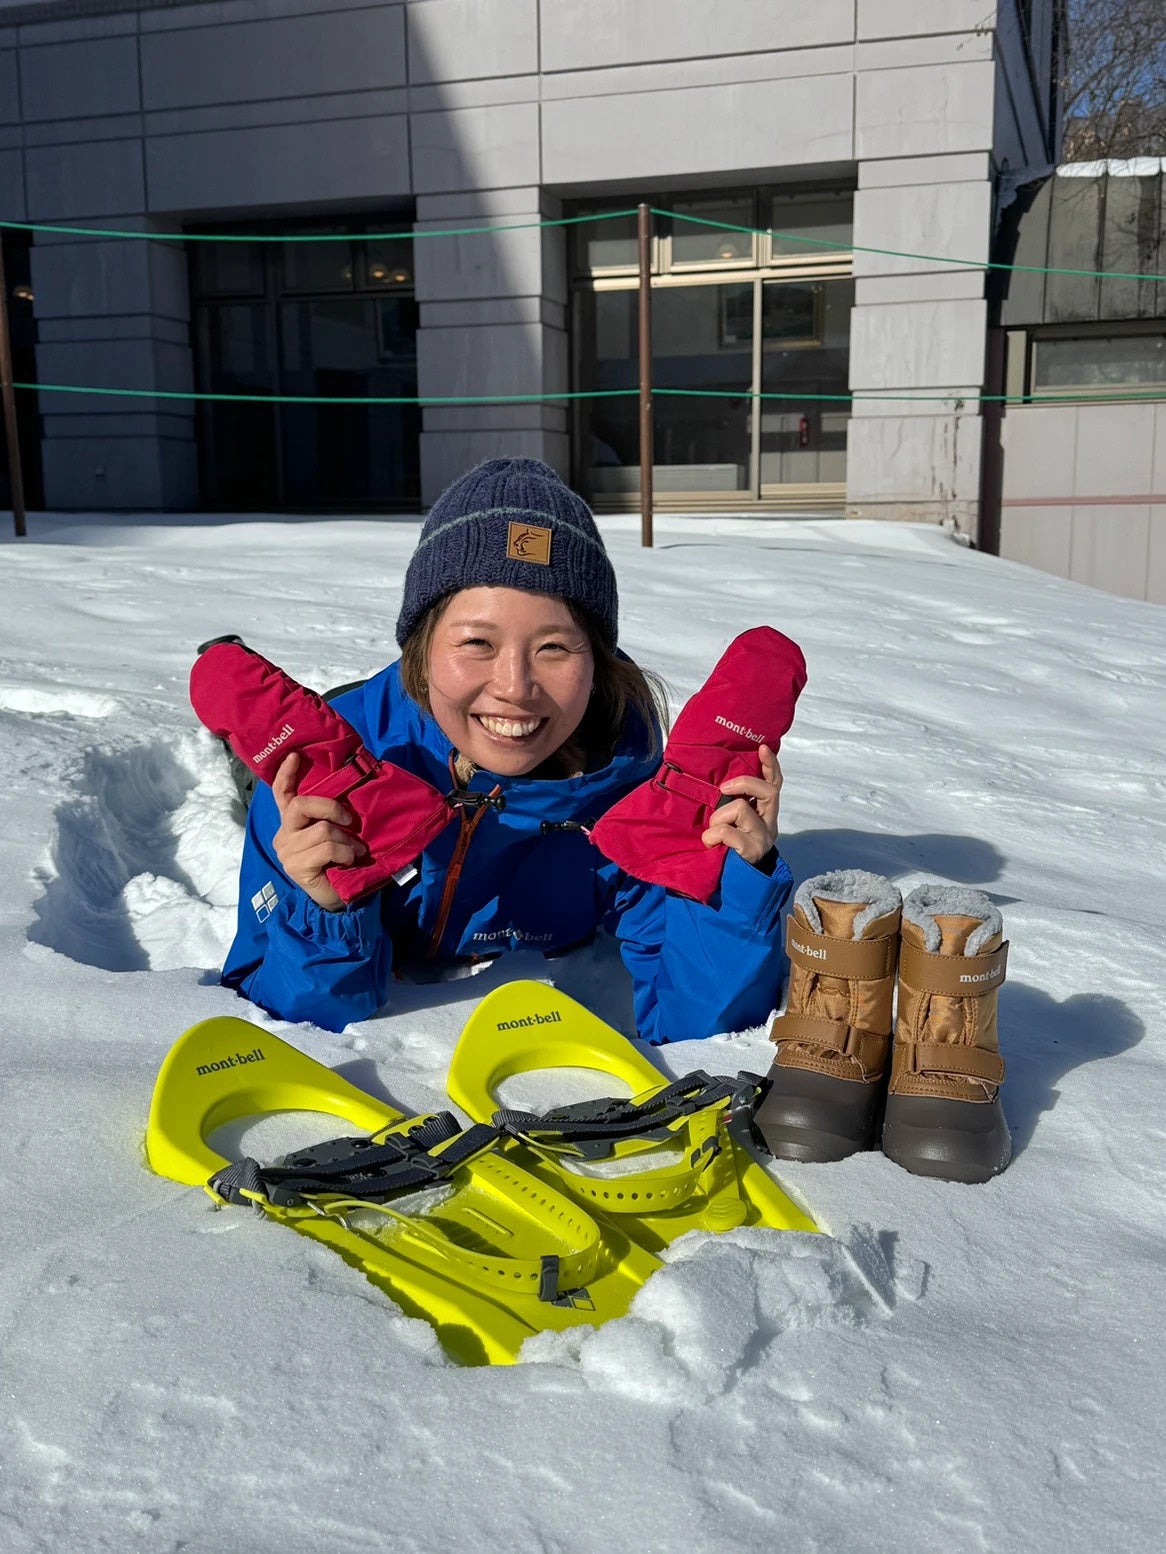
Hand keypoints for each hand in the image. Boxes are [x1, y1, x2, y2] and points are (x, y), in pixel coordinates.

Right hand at [271, 752, 366, 911]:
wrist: (337, 898)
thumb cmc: (338, 861)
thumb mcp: (334, 833)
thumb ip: (329, 816)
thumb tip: (347, 790)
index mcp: (291, 823)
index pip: (282, 794)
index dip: (286, 774)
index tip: (294, 756)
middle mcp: (284, 834)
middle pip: (300, 805)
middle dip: (330, 807)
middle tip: (350, 821)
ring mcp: (287, 852)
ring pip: (321, 830)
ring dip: (346, 840)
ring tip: (355, 851)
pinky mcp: (296, 867)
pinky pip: (326, 848)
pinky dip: (345, 852)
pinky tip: (349, 860)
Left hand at [702, 744, 781, 868]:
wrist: (726, 883)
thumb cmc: (723, 847)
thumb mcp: (729, 822)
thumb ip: (731, 804)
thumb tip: (718, 783)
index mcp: (764, 814)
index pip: (774, 785)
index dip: (770, 765)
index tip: (762, 748)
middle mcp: (769, 824)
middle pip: (768, 791)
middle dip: (744, 783)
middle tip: (723, 788)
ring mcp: (763, 838)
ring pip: (740, 809)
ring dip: (718, 817)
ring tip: (712, 833)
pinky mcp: (752, 851)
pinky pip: (726, 831)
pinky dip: (712, 835)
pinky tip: (710, 845)